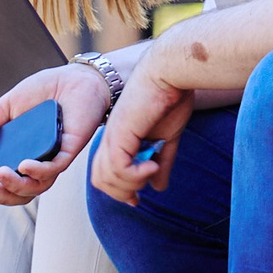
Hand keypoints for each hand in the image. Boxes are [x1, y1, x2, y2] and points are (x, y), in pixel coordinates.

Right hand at [0, 61, 112, 220]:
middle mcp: (37, 162)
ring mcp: (53, 159)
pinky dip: (38, 170)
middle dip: (0, 196)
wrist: (75, 78)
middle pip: (20, 192)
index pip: (3, 184)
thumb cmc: (45, 92)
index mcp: (18, 154)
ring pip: (36, 186)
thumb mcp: (10, 103)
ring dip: (15, 184)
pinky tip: (24, 165)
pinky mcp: (69, 151)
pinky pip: (54, 168)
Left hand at [92, 57, 193, 205]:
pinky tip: (152, 165)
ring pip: (106, 179)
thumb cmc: (171, 98)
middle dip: (123, 192)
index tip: (138, 199)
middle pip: (101, 181)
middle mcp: (110, 139)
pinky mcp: (120, 133)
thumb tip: (158, 186)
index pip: (104, 174)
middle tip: (143, 189)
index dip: (119, 190)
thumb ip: (162, 161)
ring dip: (131, 184)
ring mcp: (112, 136)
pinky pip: (118, 168)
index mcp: (118, 138)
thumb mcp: (168, 137)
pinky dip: (134, 175)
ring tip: (153, 169)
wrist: (170, 73)